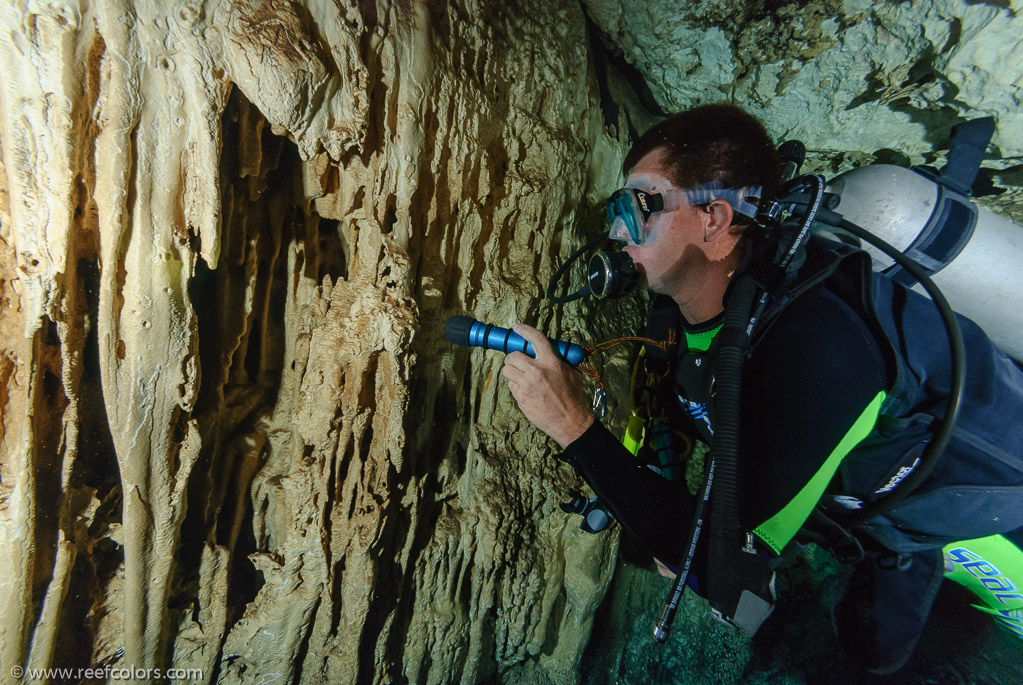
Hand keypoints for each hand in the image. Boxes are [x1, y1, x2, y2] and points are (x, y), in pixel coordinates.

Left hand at [501, 324, 594, 447]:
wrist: (569, 421)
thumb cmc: (573, 397)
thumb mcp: (573, 374)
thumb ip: (562, 362)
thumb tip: (556, 353)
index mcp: (552, 362)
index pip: (535, 339)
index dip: (524, 330)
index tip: (517, 328)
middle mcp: (537, 372)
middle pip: (513, 356)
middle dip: (512, 358)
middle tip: (517, 361)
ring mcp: (527, 386)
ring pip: (507, 371)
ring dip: (512, 372)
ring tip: (520, 376)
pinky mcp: (521, 398)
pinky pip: (511, 386)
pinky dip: (515, 386)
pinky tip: (525, 390)